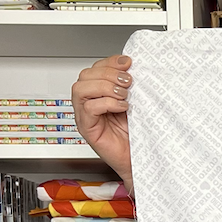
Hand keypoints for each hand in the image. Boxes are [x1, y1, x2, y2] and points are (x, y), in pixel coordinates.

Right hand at [72, 54, 133, 187]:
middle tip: (128, 82)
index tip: (128, 62)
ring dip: (105, 87)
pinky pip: (88, 108)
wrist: (140, 159)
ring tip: (124, 95)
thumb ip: (129, 85)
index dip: (110, 62)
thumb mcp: (135, 102)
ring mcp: (86, 116)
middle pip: (85, 75)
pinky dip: (106, 103)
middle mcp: (89, 103)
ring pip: (81, 88)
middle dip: (108, 73)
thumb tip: (132, 66)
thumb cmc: (137, 134)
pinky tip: (122, 108)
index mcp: (99, 94)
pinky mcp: (88, 129)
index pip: (95, 68)